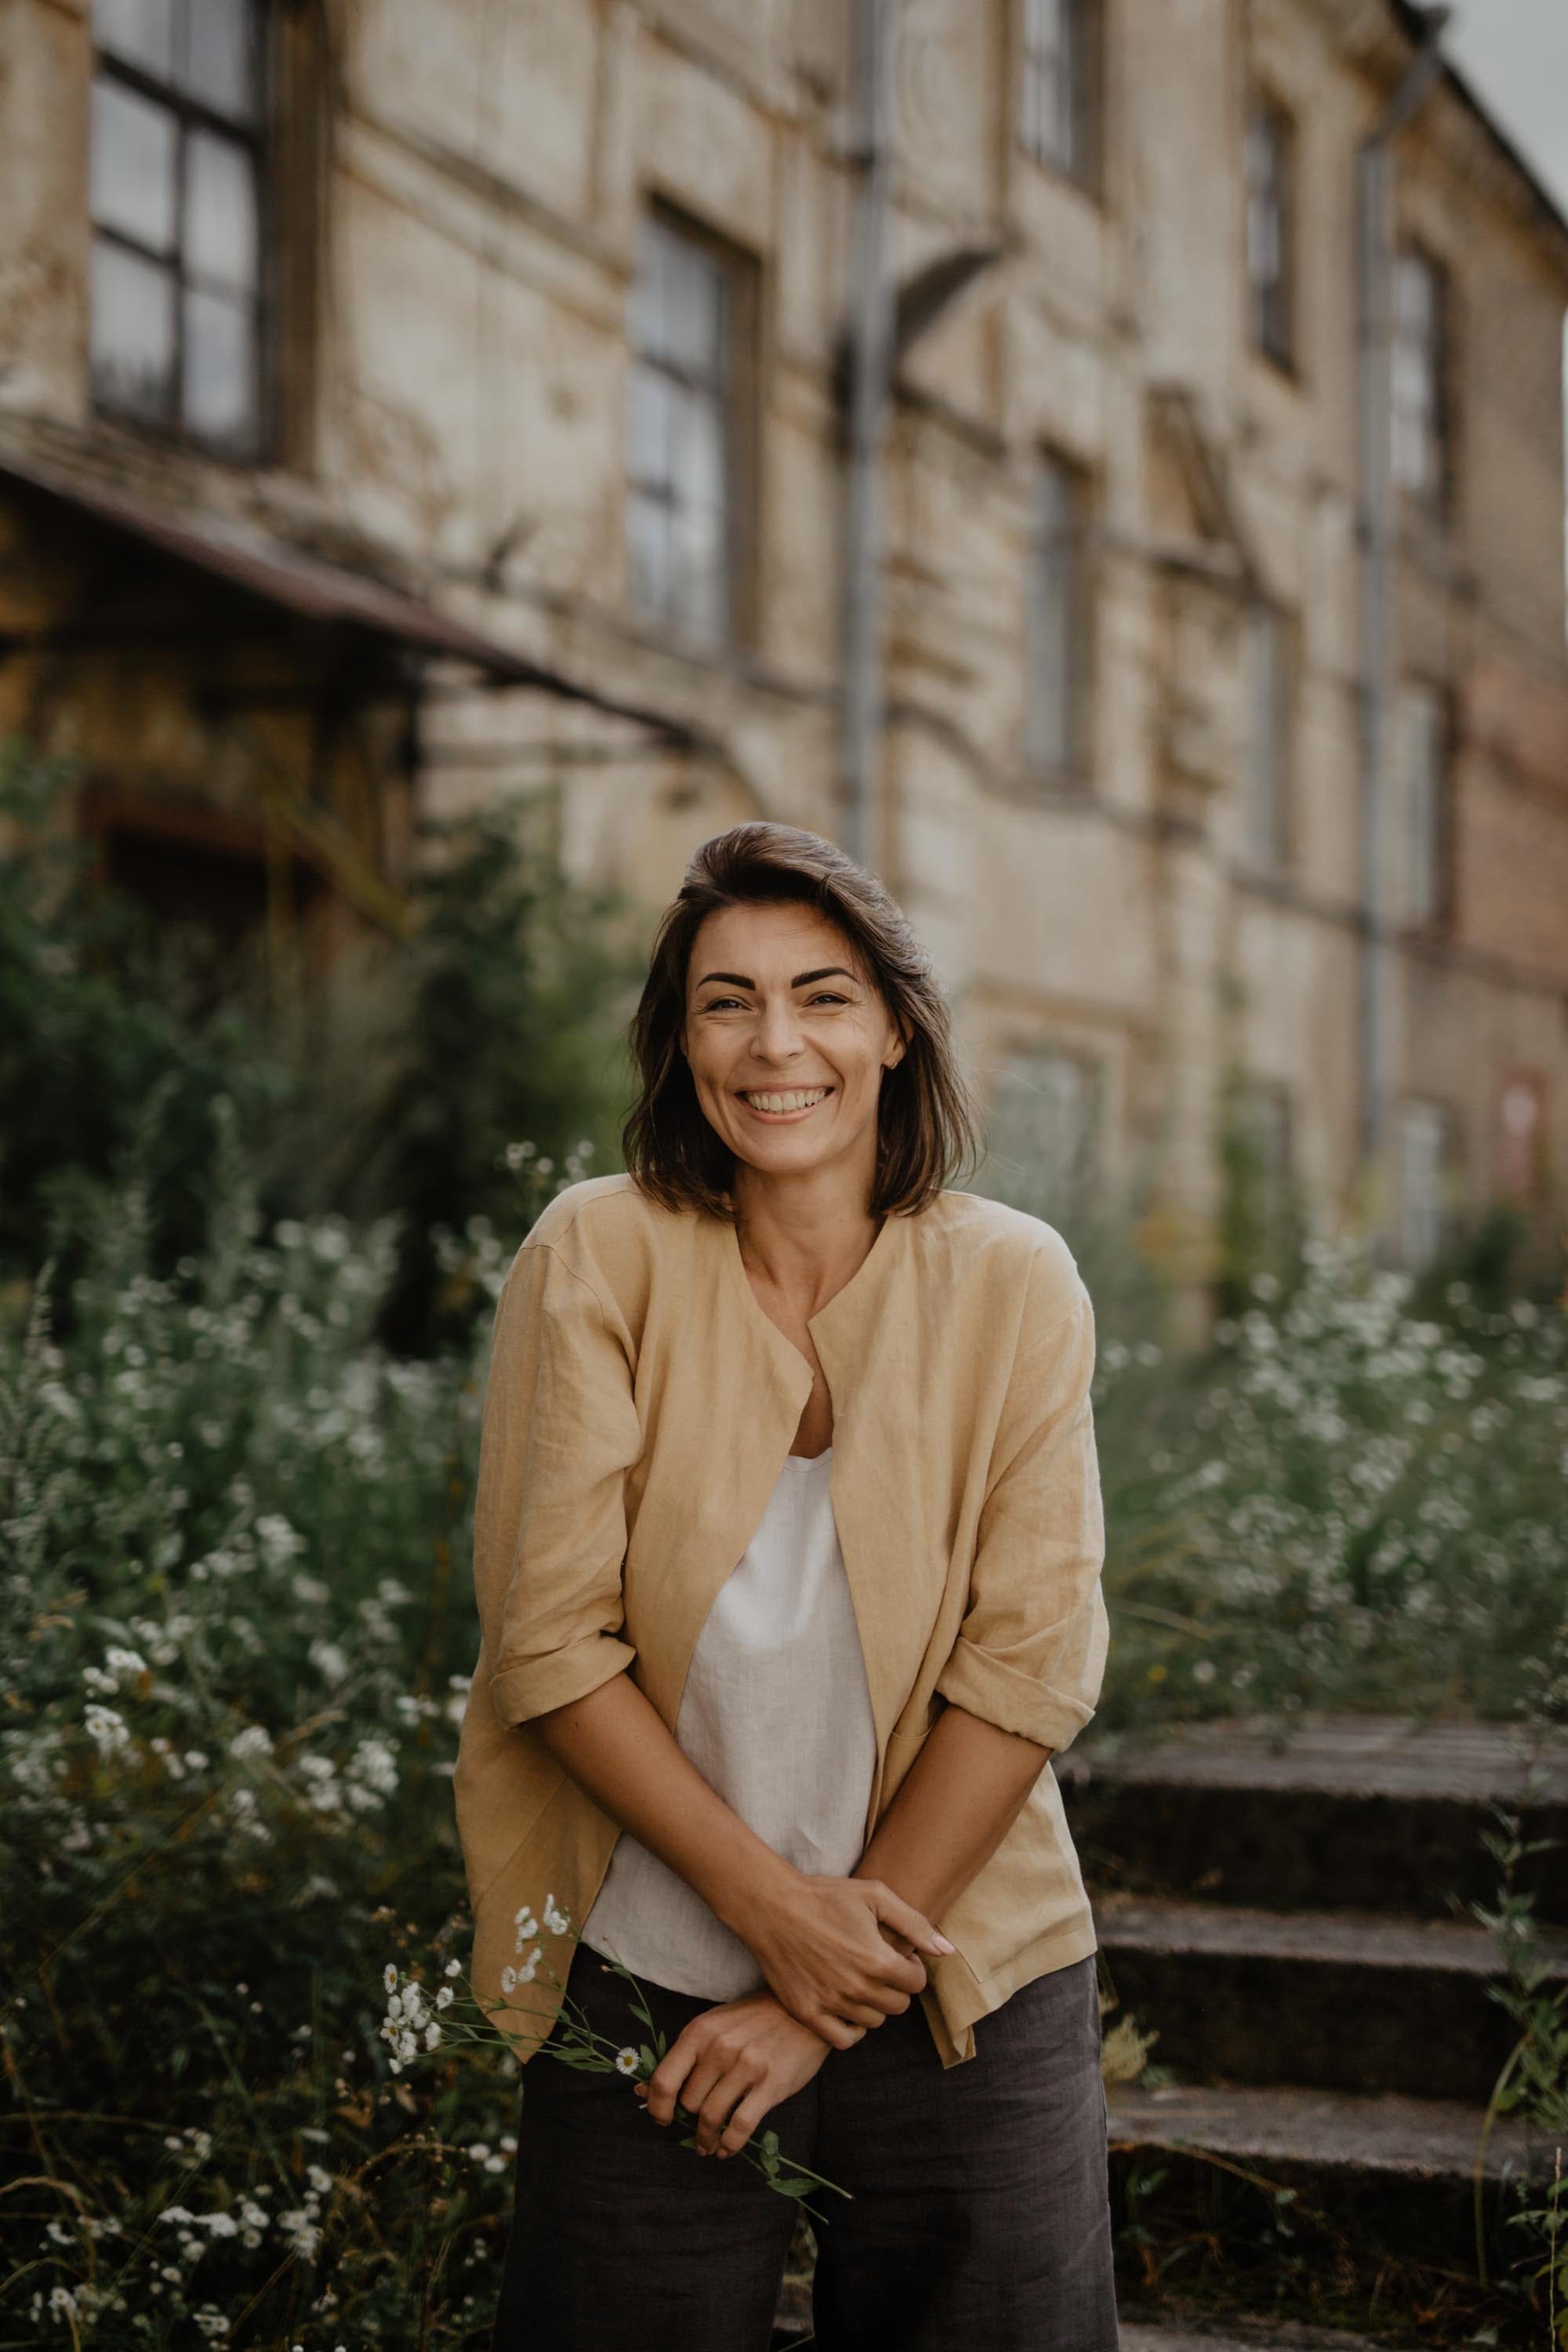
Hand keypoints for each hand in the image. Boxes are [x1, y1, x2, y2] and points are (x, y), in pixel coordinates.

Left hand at [637, 1993, 832, 2156]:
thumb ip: (684, 2057)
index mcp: (700, 2032)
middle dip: (689, 2120)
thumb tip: (642, 2090)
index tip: (662, 2119)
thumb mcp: (714, 2026)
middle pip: (689, 2102)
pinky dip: (729, 2144)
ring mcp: (746, 2067)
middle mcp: (720, 2048)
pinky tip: (726, 2148)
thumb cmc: (753, 2019)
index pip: (664, 2080)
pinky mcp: (771, 2085)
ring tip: (707, 2145)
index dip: (657, 2107)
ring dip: (706, 2138)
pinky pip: (741, 2126)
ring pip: (711, 2117)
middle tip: (696, 2128)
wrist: (802, 2012)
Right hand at [743, 1874, 953, 2047]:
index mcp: (878, 1961)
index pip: (916, 1983)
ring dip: (874, 2003)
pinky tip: (846, 2005)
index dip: (911, 1966)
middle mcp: (857, 1988)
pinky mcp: (807, 2013)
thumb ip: (915, 1924)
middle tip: (878, 1965)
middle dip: (896, 1986)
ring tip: (860, 1979)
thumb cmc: (825, 1897)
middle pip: (898, 2005)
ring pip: (874, 2021)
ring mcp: (831, 2004)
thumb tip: (947, 1951)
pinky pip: (843, 2039)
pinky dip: (851, 2028)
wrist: (772, 1907)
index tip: (898, 1954)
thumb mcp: (875, 1896)